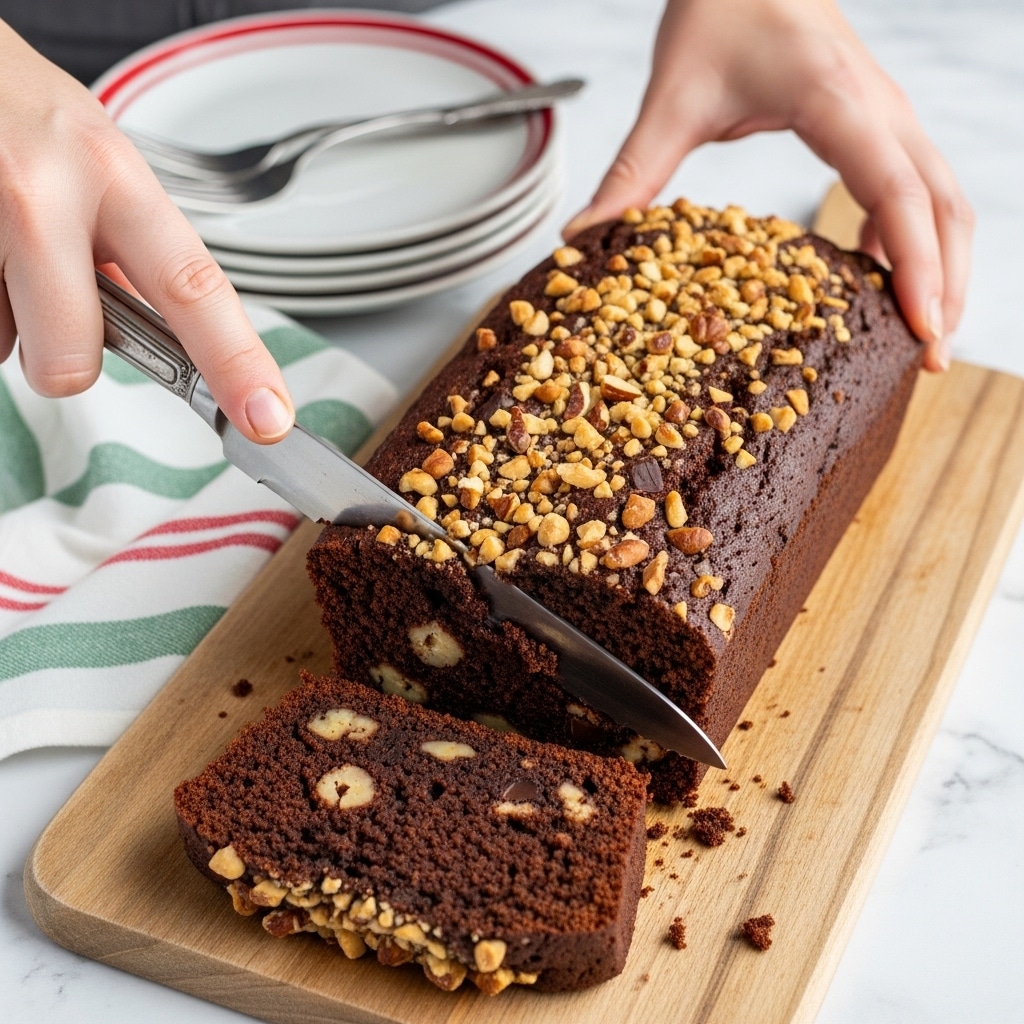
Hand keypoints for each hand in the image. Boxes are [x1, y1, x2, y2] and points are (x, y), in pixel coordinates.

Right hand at [0, 21, 293, 440]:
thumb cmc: (22, 112)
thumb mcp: (99, 162)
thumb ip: (134, 249)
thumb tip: (163, 339)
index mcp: (115, 176)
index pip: (194, 287)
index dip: (237, 363)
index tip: (268, 416)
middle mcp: (46, 192)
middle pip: (74, 354)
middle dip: (68, 366)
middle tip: (60, 323)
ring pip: (8, 342)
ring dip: (14, 319)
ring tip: (7, 252)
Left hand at [563, 0, 972, 371]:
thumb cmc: (719, 7)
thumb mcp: (673, 97)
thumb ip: (634, 172)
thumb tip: (582, 237)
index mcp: (837, 102)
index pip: (897, 195)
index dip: (917, 267)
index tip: (921, 328)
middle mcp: (880, 109)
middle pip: (943, 207)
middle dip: (947, 285)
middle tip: (930, 358)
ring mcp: (887, 115)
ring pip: (944, 197)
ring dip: (944, 265)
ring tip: (923, 334)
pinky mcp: (877, 122)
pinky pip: (918, 186)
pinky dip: (917, 237)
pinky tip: (884, 281)